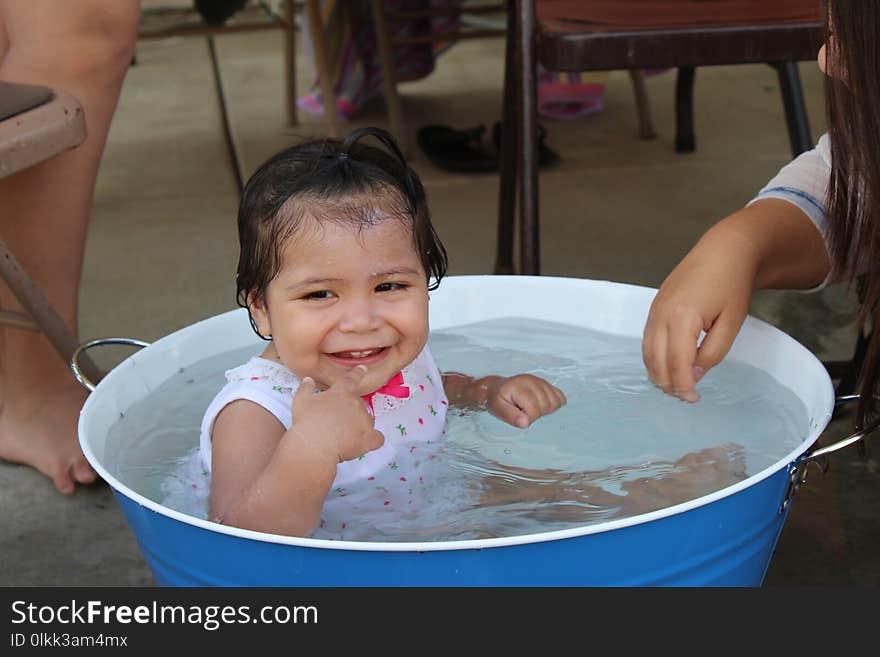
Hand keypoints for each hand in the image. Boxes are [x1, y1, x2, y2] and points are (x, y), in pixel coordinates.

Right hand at [290, 365, 384, 462]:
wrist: (314, 444)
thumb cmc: (306, 422)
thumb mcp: (300, 401)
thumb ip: (306, 388)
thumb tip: (308, 379)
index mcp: (340, 392)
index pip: (351, 379)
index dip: (358, 373)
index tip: (363, 369)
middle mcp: (355, 403)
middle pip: (359, 405)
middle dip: (351, 412)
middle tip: (336, 424)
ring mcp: (364, 420)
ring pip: (367, 421)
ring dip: (359, 426)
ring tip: (343, 438)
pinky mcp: (368, 437)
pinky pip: (377, 438)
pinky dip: (373, 440)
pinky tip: (364, 444)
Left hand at [486, 374, 566, 427]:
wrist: (497, 388)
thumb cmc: (498, 399)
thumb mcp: (498, 409)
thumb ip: (511, 417)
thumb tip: (525, 423)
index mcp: (520, 386)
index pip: (534, 410)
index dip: (528, 418)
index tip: (519, 415)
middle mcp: (532, 381)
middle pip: (546, 406)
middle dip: (536, 414)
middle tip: (523, 410)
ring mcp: (541, 381)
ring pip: (555, 402)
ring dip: (545, 410)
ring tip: (530, 407)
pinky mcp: (547, 384)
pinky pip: (560, 397)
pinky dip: (553, 404)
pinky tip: (541, 404)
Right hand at [642, 223, 758, 401]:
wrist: (723, 251)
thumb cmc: (731, 284)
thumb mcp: (731, 323)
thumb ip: (712, 353)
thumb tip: (693, 375)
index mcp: (682, 318)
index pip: (677, 364)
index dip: (684, 386)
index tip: (695, 399)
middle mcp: (661, 314)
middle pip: (656, 361)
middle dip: (669, 384)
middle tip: (686, 397)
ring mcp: (654, 310)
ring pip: (647, 353)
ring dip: (658, 374)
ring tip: (676, 386)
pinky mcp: (654, 307)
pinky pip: (647, 340)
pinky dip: (654, 358)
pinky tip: (667, 366)